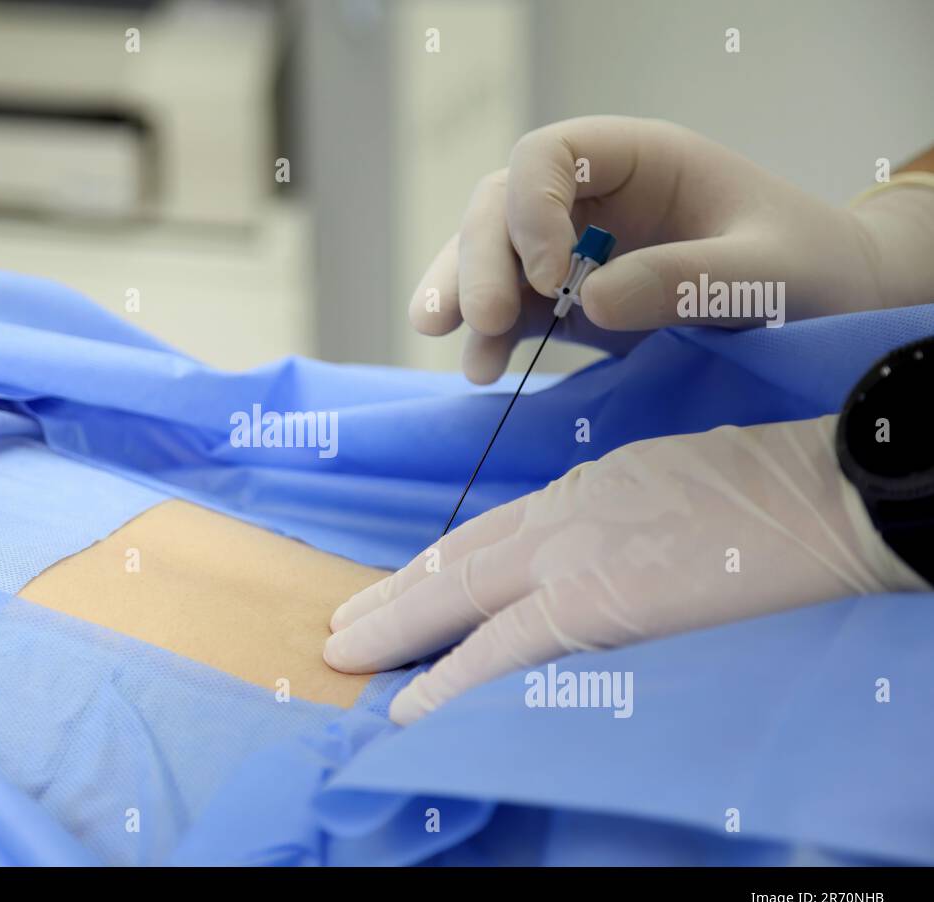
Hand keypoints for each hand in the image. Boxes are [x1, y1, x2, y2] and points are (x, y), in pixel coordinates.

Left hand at [325, 416, 927, 723]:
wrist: (820, 492)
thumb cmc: (765, 486)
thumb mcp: (668, 481)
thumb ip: (616, 517)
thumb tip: (599, 554)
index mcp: (582, 488)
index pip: (486, 534)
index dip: (434, 565)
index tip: (397, 586)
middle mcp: (560, 515)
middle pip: (453, 560)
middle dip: (391, 597)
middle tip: (341, 627)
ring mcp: (570, 555)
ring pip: (456, 595)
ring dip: (395, 630)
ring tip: (346, 655)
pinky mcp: (592, 602)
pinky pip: (500, 648)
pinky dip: (446, 679)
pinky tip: (407, 705)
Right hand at [412, 116, 932, 383]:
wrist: (828, 306)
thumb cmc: (810, 267)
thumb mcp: (765, 270)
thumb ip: (686, 279)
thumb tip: (588, 300)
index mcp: (640, 160)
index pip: (551, 155)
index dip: (533, 207)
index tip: (551, 275)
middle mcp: (594, 197)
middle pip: (503, 205)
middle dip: (480, 259)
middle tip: (486, 322)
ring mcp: (576, 249)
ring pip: (490, 254)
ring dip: (463, 294)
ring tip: (450, 345)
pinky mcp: (571, 300)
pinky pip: (512, 306)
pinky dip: (489, 335)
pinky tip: (481, 369)